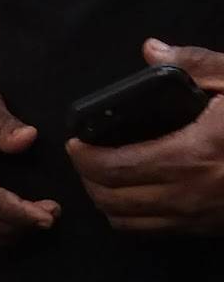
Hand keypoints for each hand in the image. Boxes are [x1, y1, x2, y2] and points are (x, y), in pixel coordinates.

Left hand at [66, 39, 223, 233]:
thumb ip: (195, 65)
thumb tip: (151, 50)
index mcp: (192, 155)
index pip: (114, 168)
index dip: (84, 158)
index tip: (75, 142)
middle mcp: (189, 195)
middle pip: (111, 200)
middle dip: (87, 181)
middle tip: (83, 158)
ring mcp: (198, 218)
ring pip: (127, 222)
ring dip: (105, 202)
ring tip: (101, 176)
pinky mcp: (207, 230)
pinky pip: (152, 232)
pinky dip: (130, 216)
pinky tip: (132, 194)